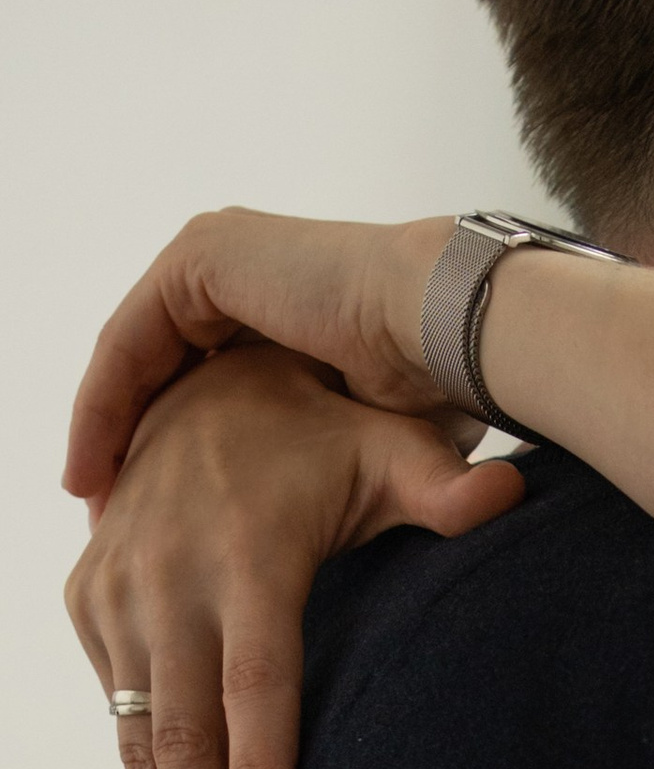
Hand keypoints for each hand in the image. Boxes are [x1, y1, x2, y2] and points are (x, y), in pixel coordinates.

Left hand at [63, 207, 452, 501]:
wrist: (448, 333)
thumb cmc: (433, 388)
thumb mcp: (359, 430)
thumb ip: (317, 449)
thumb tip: (312, 516)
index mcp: (286, 295)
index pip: (202, 371)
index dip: (172, 444)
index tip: (151, 516)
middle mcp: (247, 266)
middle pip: (160, 361)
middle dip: (128, 437)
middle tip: (104, 513)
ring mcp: (219, 252)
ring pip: (135, 352)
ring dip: (104, 426)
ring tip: (90, 497)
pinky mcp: (201, 258)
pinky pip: (128, 340)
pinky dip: (104, 405)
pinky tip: (95, 469)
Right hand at [65, 344, 523, 768]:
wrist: (200, 376)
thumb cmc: (322, 429)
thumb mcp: (387, 444)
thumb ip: (444, 484)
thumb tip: (511, 496)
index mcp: (246, 555)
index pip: (254, 682)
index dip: (255, 765)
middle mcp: (168, 579)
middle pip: (175, 737)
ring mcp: (118, 593)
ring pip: (134, 740)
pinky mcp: (89, 600)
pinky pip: (115, 712)